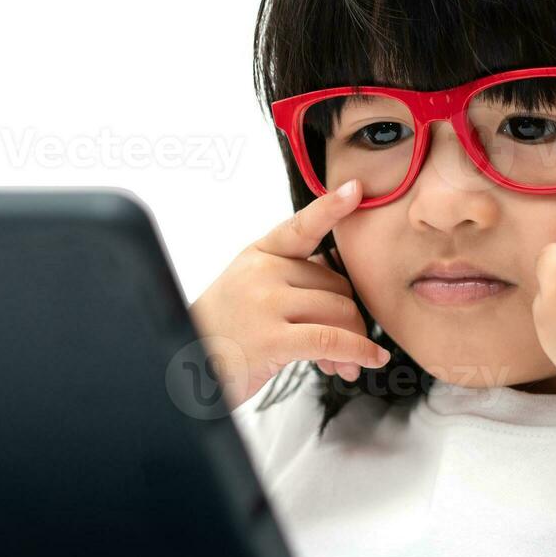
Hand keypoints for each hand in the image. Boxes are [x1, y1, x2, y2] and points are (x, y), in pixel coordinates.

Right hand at [189, 179, 390, 409]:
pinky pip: (332, 340)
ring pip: (340, 311)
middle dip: (350, 318)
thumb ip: (289, 277)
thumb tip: (342, 290)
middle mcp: (262, 272)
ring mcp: (266, 303)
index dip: (330, 207)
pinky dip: (359, 352)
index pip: (300, 227)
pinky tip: (369, 361)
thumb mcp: (247, 287)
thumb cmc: (223, 332)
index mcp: (258, 255)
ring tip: (342, 365)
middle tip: (344, 347)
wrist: (186, 367)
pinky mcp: (272, 339)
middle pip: (337, 284)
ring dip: (353, 341)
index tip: (355, 189)